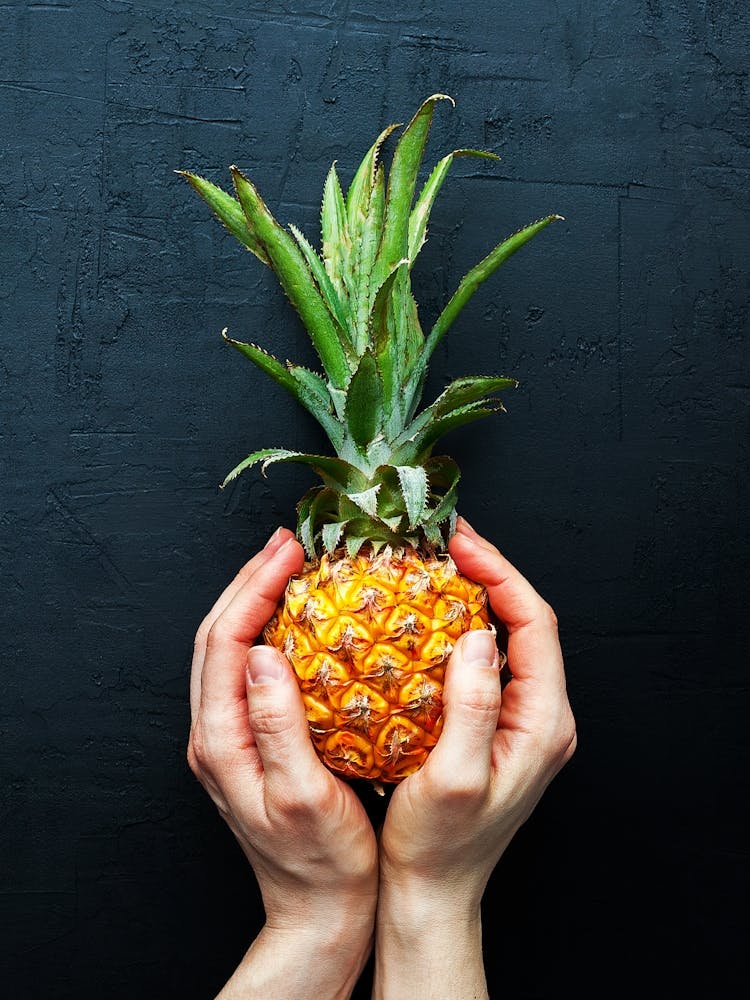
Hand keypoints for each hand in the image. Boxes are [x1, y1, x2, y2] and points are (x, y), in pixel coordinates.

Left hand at [188, 528, 377, 998]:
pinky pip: (248, 667)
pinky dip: (269, 629)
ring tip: (292, 566)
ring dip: (256, 600)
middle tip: (290, 543)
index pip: (225, 641)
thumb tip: (262, 653)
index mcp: (220, 740)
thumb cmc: (322, 863)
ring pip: (230, 647)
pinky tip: (302, 619)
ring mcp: (229, 736)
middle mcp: (214, 732)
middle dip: (250, 580)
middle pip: (218, 634)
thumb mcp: (302, 796)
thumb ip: (277, 725)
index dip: (256, 588)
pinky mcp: (250, 739)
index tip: (292, 552)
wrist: (319, 911)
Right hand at [374, 517, 575, 998]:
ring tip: (437, 567)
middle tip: (446, 543)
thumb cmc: (439, 846)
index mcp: (543, 723)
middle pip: (526, 624)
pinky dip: (459, 629)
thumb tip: (475, 635)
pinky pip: (486, 662)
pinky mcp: (497, 729)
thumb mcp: (456, 778)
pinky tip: (425, 619)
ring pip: (506, 638)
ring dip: (476, 598)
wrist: (431, 893)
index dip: (501, 576)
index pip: (535, 625)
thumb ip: (474, 706)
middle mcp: (542, 717)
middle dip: (490, 575)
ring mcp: (521, 723)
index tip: (460, 546)